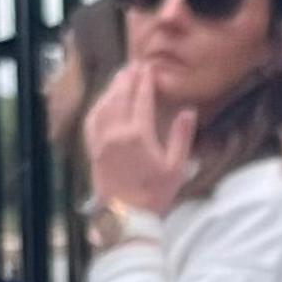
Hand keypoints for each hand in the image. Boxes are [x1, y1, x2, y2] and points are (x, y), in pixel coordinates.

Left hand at [82, 63, 199, 223]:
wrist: (126, 216)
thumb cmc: (154, 194)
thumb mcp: (176, 168)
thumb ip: (181, 137)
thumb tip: (189, 112)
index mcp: (138, 135)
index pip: (142, 99)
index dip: (146, 82)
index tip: (149, 69)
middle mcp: (116, 133)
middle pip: (121, 97)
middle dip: (128, 79)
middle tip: (135, 65)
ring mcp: (101, 141)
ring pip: (104, 106)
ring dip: (113, 88)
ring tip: (120, 77)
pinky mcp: (93, 150)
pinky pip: (92, 121)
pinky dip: (98, 106)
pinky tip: (103, 101)